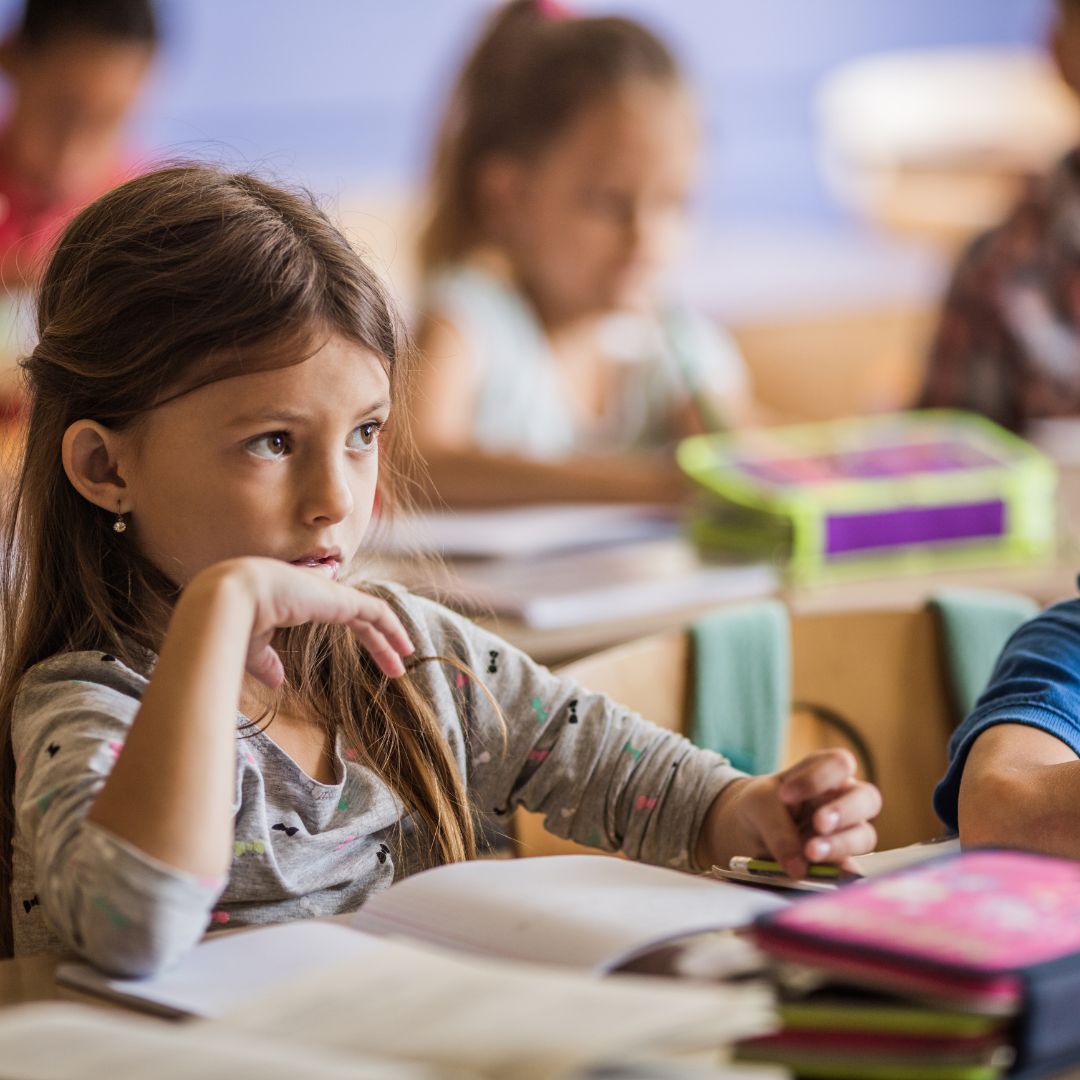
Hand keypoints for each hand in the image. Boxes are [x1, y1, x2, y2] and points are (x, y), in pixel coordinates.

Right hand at [189, 557, 414, 687]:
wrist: (233, 597)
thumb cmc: (235, 620)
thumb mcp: (253, 646)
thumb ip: (267, 662)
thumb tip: (278, 681)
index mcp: (297, 599)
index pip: (336, 613)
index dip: (353, 630)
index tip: (367, 647)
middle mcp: (318, 593)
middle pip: (359, 616)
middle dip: (378, 641)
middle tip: (393, 666)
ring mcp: (332, 595)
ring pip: (372, 616)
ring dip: (390, 638)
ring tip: (406, 658)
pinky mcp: (343, 600)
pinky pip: (378, 612)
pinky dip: (393, 628)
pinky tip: (405, 647)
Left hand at [698, 749, 880, 878]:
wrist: (748, 832)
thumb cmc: (761, 805)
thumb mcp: (759, 805)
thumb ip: (777, 828)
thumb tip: (799, 868)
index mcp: (824, 772)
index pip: (839, 764)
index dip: (820, 778)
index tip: (786, 794)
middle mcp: (843, 799)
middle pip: (867, 799)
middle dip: (844, 811)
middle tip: (819, 823)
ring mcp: (847, 831)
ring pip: (864, 836)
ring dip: (840, 844)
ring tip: (811, 853)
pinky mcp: (841, 862)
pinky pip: (852, 870)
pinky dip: (840, 874)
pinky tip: (823, 876)